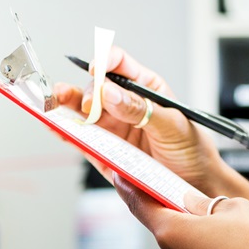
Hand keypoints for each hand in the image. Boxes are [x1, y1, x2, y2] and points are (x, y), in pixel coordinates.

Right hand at [52, 47, 232, 194]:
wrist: (196, 187)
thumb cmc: (192, 150)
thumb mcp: (172, 125)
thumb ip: (141, 109)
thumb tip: (110, 92)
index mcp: (145, 88)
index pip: (120, 65)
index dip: (105, 61)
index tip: (97, 68)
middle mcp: (124, 105)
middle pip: (96, 88)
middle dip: (88, 92)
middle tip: (90, 105)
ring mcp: (112, 128)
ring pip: (82, 112)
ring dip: (65, 106)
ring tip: (52, 103)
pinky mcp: (104, 152)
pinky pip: (80, 139)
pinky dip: (65, 132)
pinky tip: (54, 125)